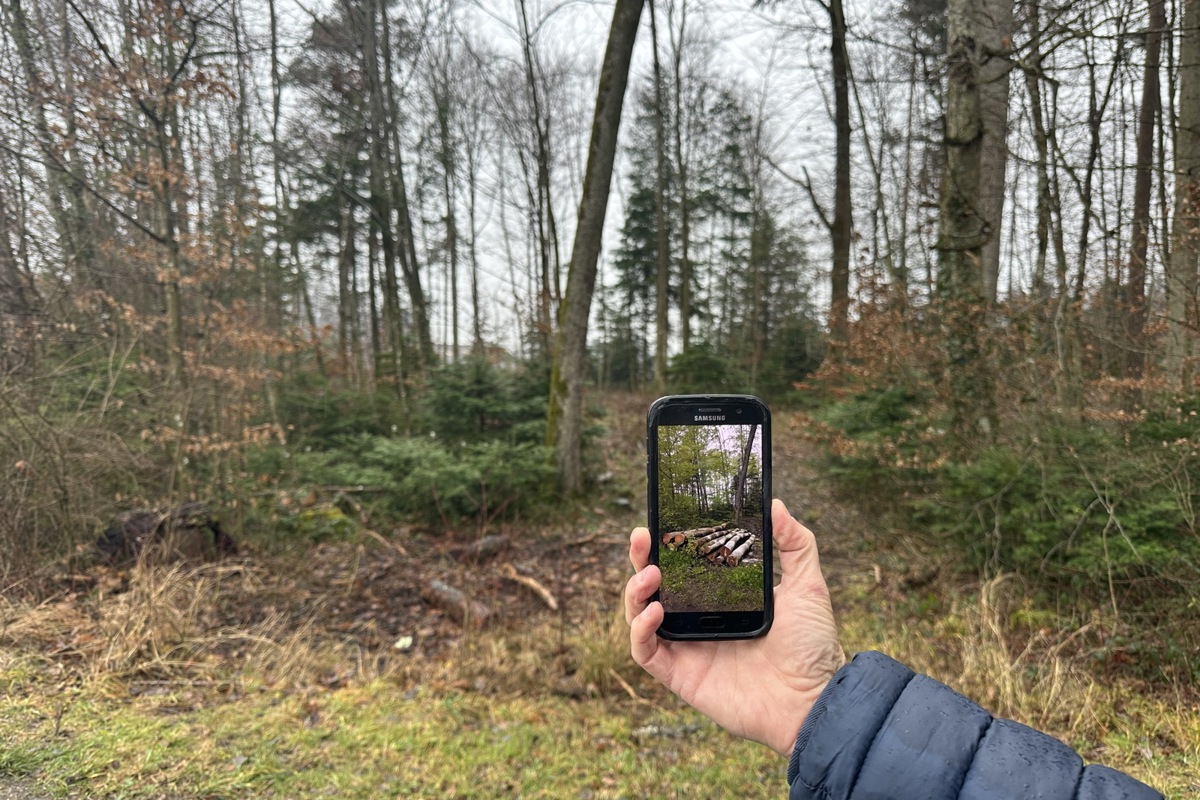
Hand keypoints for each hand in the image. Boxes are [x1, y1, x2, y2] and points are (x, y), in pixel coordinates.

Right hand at [624, 499, 844, 755]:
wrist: (814, 700)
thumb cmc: (813, 647)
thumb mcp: (807, 586)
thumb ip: (795, 543)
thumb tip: (775, 504)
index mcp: (722, 598)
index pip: (683, 565)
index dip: (666, 543)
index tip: (661, 519)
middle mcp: (699, 620)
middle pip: (653, 585)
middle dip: (640, 558)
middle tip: (642, 537)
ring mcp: (687, 648)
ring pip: (640, 614)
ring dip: (635, 591)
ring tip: (651, 574)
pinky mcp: (680, 675)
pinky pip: (644, 651)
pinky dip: (640, 629)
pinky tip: (657, 612)